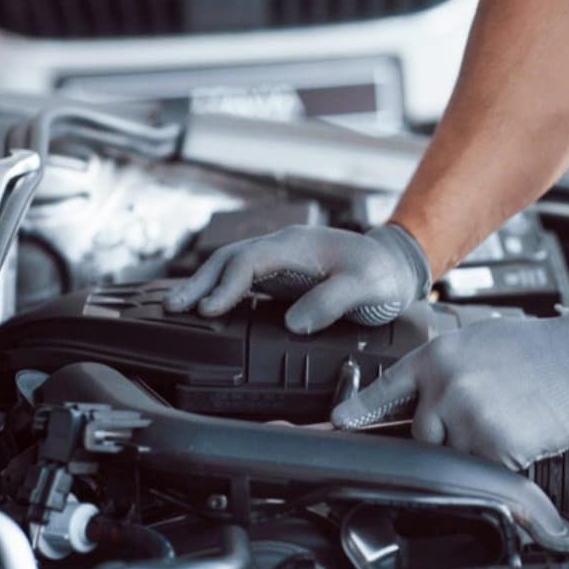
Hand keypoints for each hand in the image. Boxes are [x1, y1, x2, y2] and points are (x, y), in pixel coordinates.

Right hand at [164, 224, 431, 333]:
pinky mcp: (282, 277)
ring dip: (204, 286)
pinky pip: (243, 280)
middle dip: (200, 282)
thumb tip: (295, 322)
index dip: (227, 285)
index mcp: (297, 245)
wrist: (396, 267)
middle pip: (230, 260)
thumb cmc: (382, 274)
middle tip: (173, 308)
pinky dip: (221, 291)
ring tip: (178, 308)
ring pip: (232, 268)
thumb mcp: (365, 286)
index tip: (209, 309)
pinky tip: (207, 308)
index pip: (250, 261)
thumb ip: (332, 301)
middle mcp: (283, 249)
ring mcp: (280, 262)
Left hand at [332, 308, 568, 469]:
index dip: (358, 410)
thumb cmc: (536, 349)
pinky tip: (519, 431)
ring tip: (506, 417)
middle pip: (421, 434)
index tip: (338, 423)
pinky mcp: (493, 446)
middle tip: (484, 413)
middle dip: (445, 433)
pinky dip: (501, 459)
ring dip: (476, 447)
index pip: (384, 390)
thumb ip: (441, 370)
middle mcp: (445, 387)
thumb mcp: (475, 344)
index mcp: (437, 358)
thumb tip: (419, 398)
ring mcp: (467, 419)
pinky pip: (485, 468)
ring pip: (454, 454)